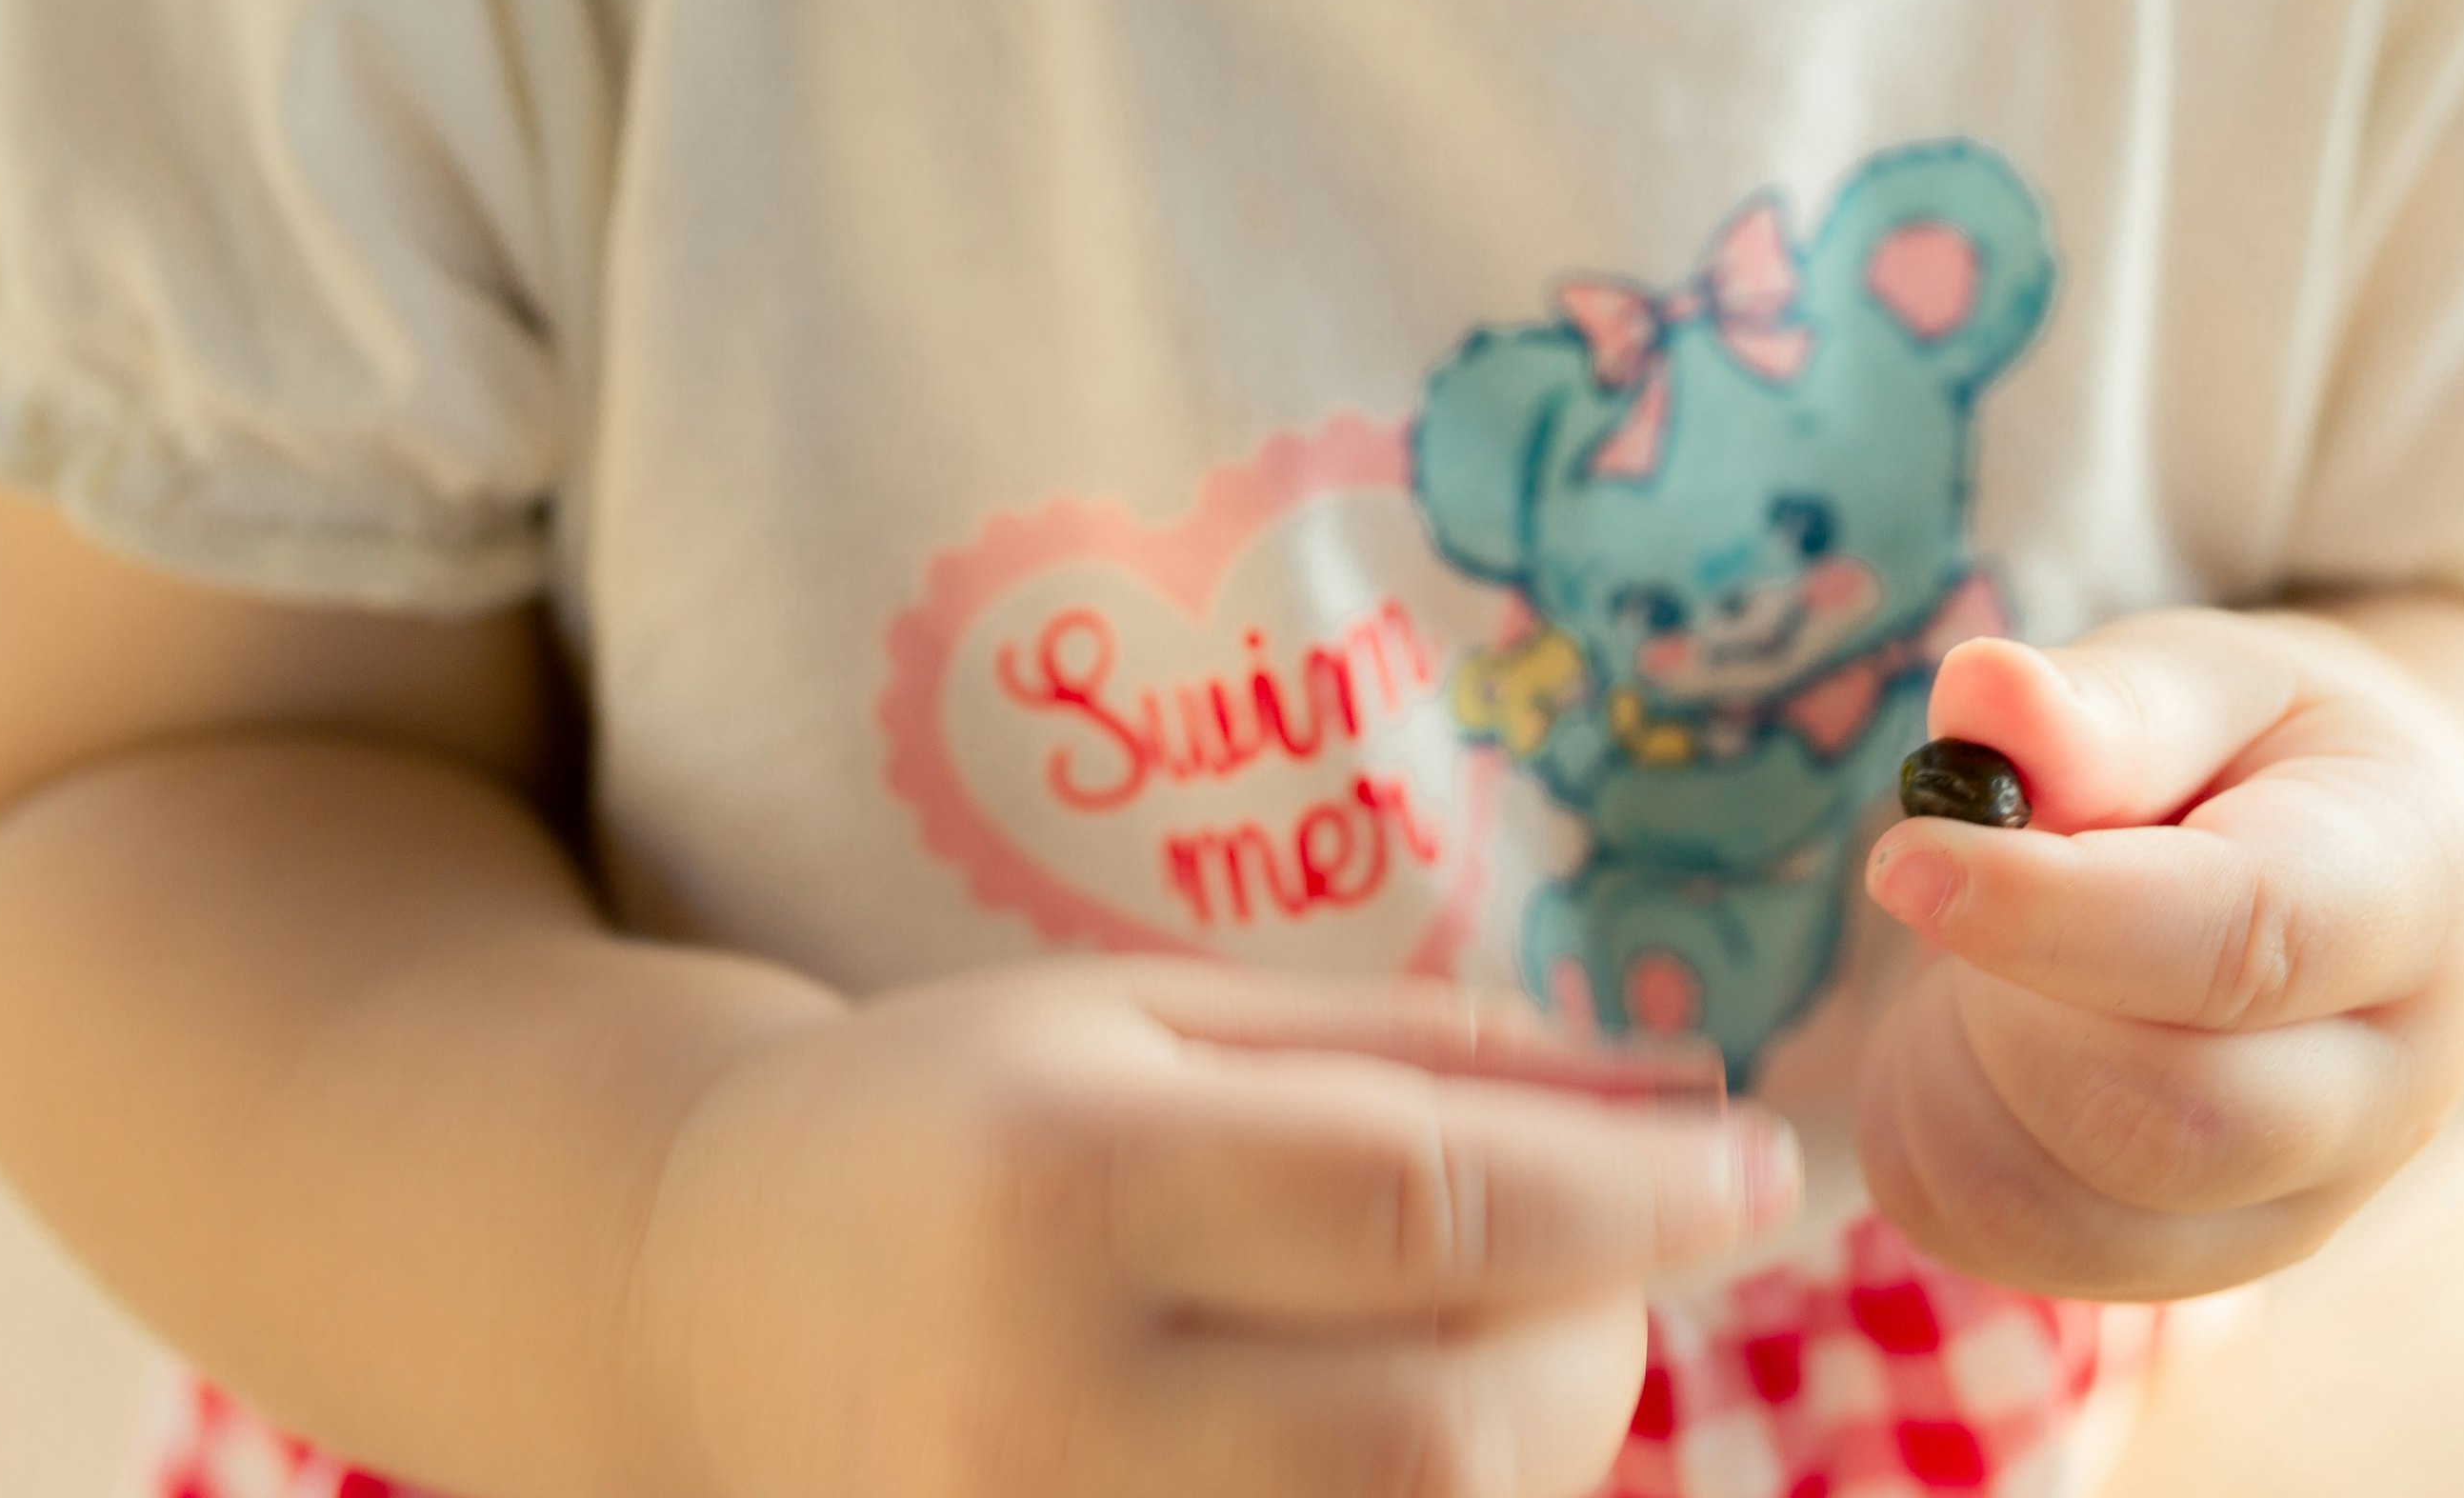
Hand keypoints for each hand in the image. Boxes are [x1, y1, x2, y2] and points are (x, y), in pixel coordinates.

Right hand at [620, 961, 1795, 1497]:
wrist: (696, 1289)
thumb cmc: (964, 1112)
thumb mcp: (1160, 1015)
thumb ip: (1420, 1051)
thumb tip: (1680, 1092)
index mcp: (1064, 1183)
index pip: (1429, 1206)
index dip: (1637, 1193)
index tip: (1767, 1164)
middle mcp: (1040, 1405)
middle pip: (1443, 1432)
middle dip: (1605, 1340)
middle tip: (1635, 1253)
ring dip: (1530, 1448)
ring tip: (1522, 1341)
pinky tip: (1415, 1429)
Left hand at [1855, 608, 2463, 1300]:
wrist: (2339, 873)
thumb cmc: (2256, 756)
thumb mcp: (2204, 682)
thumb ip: (2102, 704)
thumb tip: (1984, 693)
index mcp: (2417, 897)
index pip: (2239, 941)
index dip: (2052, 914)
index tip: (1904, 859)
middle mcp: (2392, 1087)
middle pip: (2168, 1118)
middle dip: (2002, 1005)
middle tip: (1948, 885)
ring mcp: (2300, 1205)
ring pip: (2069, 1206)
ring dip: (1948, 1072)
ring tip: (1962, 956)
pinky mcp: (2195, 1268)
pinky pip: (2005, 1244)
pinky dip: (1927, 1138)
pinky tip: (1959, 1036)